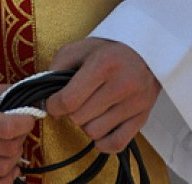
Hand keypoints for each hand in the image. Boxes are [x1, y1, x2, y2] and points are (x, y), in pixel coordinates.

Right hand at [0, 81, 36, 183]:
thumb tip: (26, 97)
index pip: (6, 127)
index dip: (25, 123)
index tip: (28, 118)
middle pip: (6, 149)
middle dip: (20, 140)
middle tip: (18, 131)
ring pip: (0, 170)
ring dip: (13, 160)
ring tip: (11, 149)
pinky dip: (2, 183)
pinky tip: (5, 171)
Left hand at [46, 38, 159, 152]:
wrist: (146, 53)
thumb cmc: (107, 51)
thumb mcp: (80, 48)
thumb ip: (57, 67)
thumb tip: (45, 98)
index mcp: (102, 65)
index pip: (69, 100)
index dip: (53, 105)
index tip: (52, 103)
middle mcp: (120, 86)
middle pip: (79, 118)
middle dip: (70, 111)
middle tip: (75, 101)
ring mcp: (133, 104)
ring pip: (94, 132)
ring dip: (86, 124)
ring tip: (90, 109)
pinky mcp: (141, 119)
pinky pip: (115, 144)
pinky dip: (102, 141)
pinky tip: (100, 126)